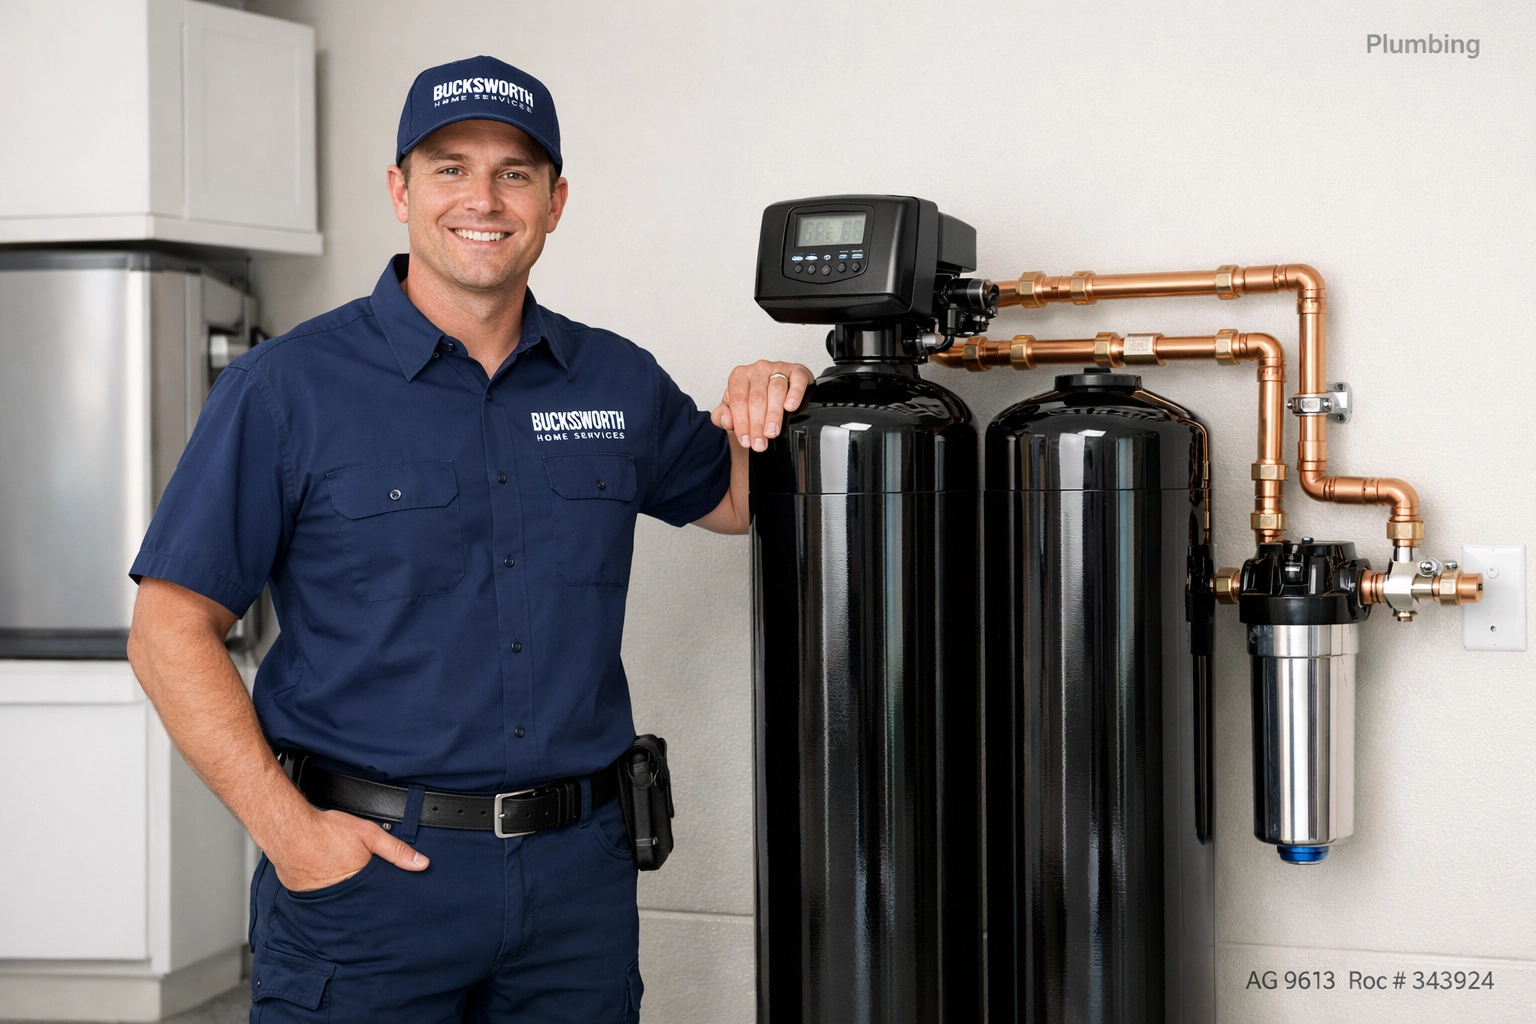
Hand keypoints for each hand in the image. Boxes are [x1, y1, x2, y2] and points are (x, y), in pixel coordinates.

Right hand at [267, 806, 428, 891]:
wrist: (289, 829)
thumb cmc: (326, 831)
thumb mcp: (369, 835)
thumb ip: (396, 850)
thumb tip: (421, 864)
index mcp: (358, 884)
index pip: (375, 899)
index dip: (381, 897)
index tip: (385, 899)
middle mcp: (338, 895)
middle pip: (356, 900)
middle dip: (361, 896)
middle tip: (355, 878)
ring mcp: (317, 897)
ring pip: (336, 899)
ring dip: (339, 892)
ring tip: (336, 873)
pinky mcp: (301, 892)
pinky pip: (316, 894)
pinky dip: (320, 887)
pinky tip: (321, 873)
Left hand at [711, 360, 813, 451]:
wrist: (777, 392)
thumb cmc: (754, 401)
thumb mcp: (733, 410)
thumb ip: (722, 417)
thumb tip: (726, 420)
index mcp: (739, 376)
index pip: (738, 400)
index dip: (741, 422)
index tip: (746, 440)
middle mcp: (758, 369)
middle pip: (757, 397)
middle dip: (757, 424)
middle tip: (760, 443)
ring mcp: (778, 368)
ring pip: (776, 390)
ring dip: (774, 414)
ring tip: (772, 432)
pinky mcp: (797, 370)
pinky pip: (797, 380)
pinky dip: (795, 394)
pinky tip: (790, 407)